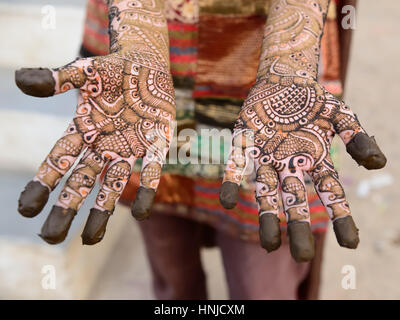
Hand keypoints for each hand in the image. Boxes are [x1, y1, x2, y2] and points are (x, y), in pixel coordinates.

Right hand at [16, 52, 174, 244]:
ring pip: (112, 186)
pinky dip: (146, 190)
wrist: (147, 66)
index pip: (57, 161)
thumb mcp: (84, 72)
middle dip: (65, 209)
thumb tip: (19, 80)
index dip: (42, 184)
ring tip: (90, 240)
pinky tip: (141, 213)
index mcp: (83, 131)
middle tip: (50, 238)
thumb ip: (57, 79)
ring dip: (101, 212)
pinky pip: (149, 172)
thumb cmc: (113, 71)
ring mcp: (129, 149)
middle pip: (80, 183)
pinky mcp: (154, 145)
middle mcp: (103, 146)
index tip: (26, 210)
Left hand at [220, 77, 385, 261]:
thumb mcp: (340, 114)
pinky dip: (231, 182)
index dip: (341, 216)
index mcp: (314, 160)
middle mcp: (289, 164)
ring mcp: (266, 156)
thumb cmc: (312, 100)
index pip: (330, 192)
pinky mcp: (244, 143)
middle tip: (301, 256)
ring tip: (269, 244)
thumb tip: (379, 164)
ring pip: (266, 191)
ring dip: (267, 215)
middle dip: (299, 226)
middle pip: (295, 200)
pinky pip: (237, 165)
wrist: (283, 79)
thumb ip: (357, 137)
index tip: (351, 244)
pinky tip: (226, 202)